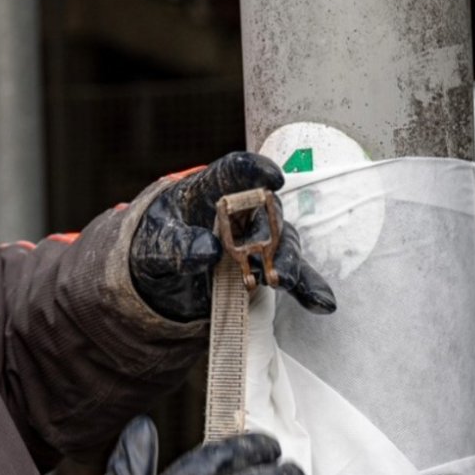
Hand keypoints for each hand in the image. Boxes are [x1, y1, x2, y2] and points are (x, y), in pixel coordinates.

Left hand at [129, 152, 336, 321]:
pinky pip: (291, 274)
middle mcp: (242, 210)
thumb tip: (208, 249)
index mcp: (211, 189)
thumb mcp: (153, 246)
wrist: (158, 274)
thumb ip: (176, 246)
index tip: (272, 178)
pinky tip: (321, 304)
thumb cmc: (156, 244)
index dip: (254, 171)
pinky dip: (307, 288)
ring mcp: (257, 239)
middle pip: (265, 211)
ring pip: (282, 243)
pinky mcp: (265, 267)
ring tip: (282, 281)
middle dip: (271, 233)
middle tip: (269, 257)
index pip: (234, 172)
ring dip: (287, 262)